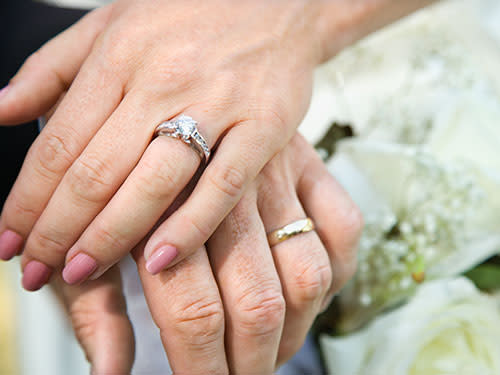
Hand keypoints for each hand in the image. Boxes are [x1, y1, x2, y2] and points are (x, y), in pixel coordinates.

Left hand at [0, 0, 322, 289]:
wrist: (276, 2)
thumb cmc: (191, 15)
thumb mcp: (110, 23)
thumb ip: (51, 68)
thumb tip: (1, 111)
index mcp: (118, 57)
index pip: (58, 143)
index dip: (26, 200)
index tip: (8, 240)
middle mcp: (162, 82)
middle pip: (96, 172)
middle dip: (57, 231)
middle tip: (33, 271)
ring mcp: (216, 106)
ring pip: (153, 184)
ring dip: (110, 237)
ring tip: (79, 275)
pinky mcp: (263, 128)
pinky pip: (221, 186)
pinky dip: (189, 228)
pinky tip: (158, 262)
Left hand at [58, 133, 362, 373]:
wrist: (201, 42)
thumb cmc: (124, 139)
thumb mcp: (88, 220)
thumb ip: (93, 297)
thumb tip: (110, 371)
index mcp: (164, 196)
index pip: (191, 307)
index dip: (196, 363)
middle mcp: (227, 187)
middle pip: (255, 301)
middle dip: (245, 363)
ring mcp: (276, 171)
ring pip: (306, 274)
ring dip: (291, 331)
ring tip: (268, 356)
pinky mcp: (308, 160)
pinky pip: (343, 225)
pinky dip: (336, 272)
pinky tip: (308, 298)